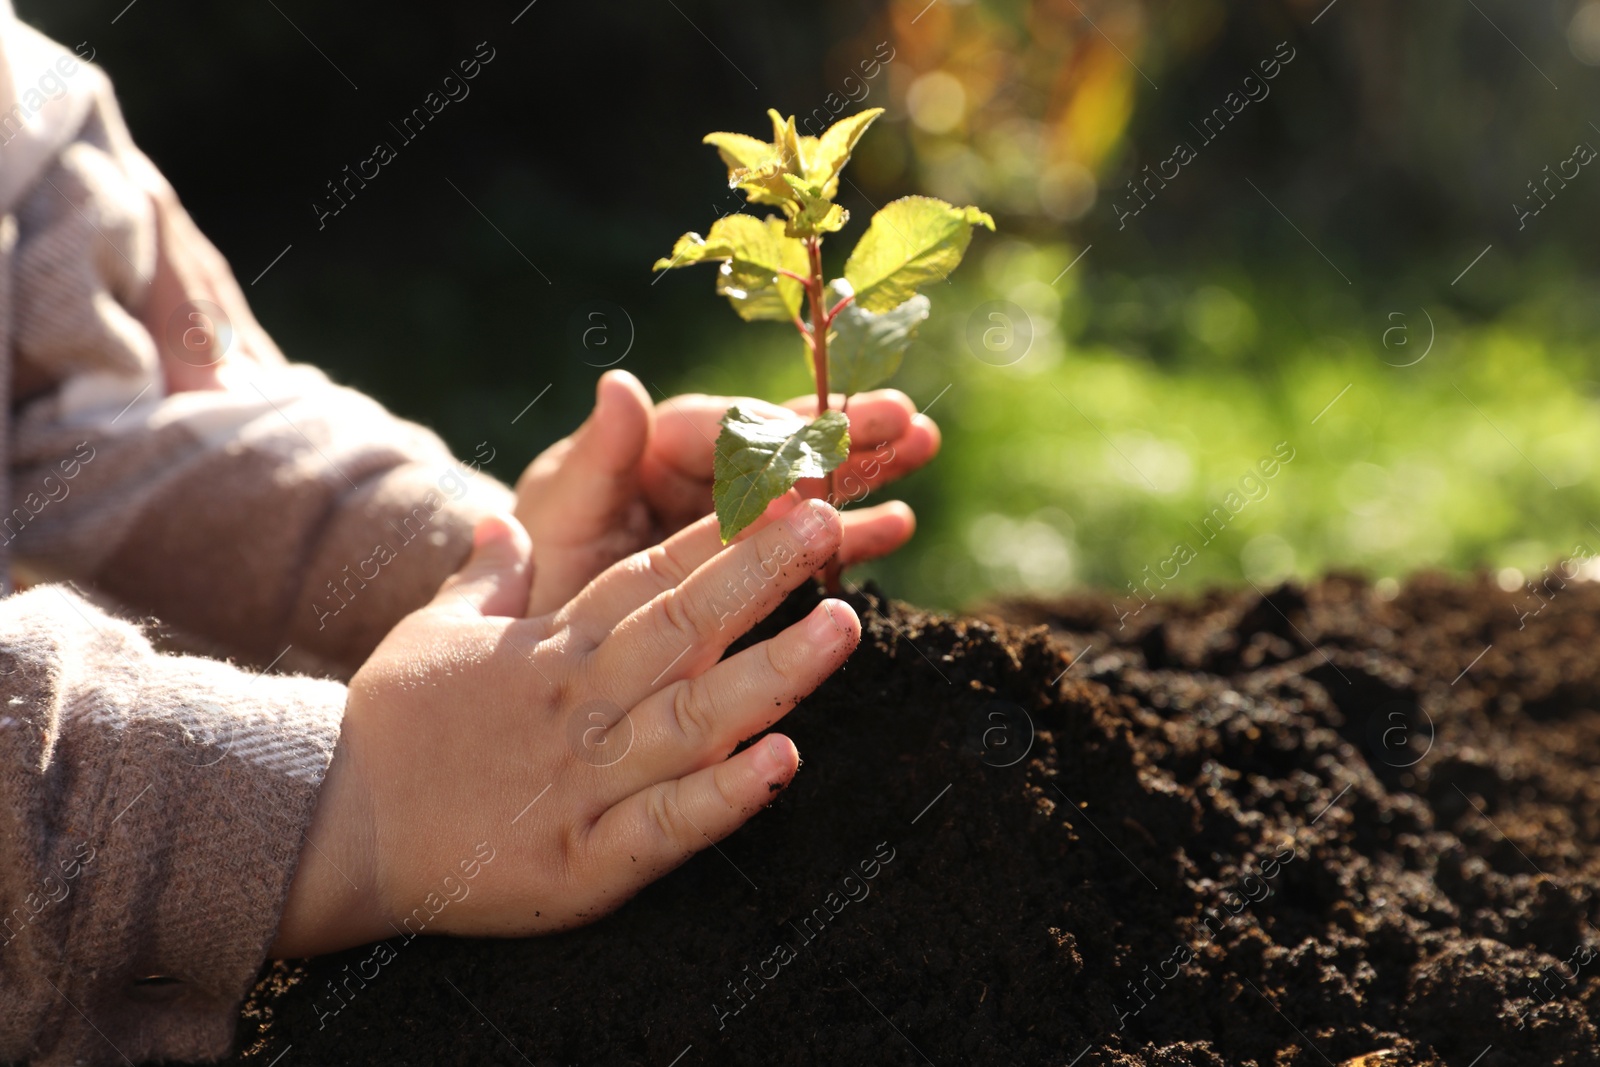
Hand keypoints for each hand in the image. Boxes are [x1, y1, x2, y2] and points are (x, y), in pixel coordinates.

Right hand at [271, 497, 857, 955]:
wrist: (329, 829)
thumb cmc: (391, 727)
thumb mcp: (433, 633)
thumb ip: (485, 580)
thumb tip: (497, 521)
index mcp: (552, 647)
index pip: (649, 575)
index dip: (719, 533)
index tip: (780, 490)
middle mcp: (579, 702)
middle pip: (681, 627)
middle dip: (759, 575)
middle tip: (828, 525)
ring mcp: (584, 780)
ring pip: (692, 716)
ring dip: (770, 673)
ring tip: (843, 627)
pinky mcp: (583, 861)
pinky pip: (665, 825)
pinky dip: (723, 797)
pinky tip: (783, 765)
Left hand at [514, 370, 938, 614]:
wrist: (534, 659)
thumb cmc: (533, 580)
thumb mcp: (558, 524)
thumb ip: (594, 463)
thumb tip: (619, 382)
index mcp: (646, 445)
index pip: (720, 429)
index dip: (769, 441)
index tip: (814, 461)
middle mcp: (693, 467)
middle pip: (775, 437)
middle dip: (837, 427)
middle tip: (899, 415)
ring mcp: (724, 513)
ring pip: (802, 479)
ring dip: (862, 463)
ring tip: (922, 447)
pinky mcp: (745, 560)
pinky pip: (804, 540)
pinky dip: (850, 531)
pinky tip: (898, 522)